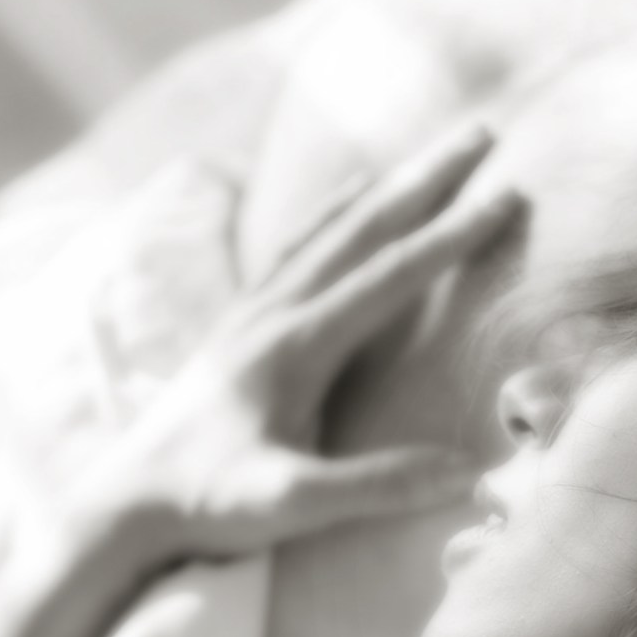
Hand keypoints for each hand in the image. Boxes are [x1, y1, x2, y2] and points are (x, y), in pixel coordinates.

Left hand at [72, 125, 522, 561]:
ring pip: (324, 232)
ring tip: (417, 159)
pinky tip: (337, 208)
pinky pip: (289, 251)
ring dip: (378, 191)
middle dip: (424, 180)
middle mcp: (272, 312)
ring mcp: (249, 313)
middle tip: (479, 134)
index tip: (506, 197)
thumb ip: (377, 487)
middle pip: (360, 230)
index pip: (390, 276)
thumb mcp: (290, 503)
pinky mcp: (235, 324)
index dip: (452, 237)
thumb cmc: (208, 503)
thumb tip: (467, 470)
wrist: (130, 499)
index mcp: (296, 345)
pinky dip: (325, 217)